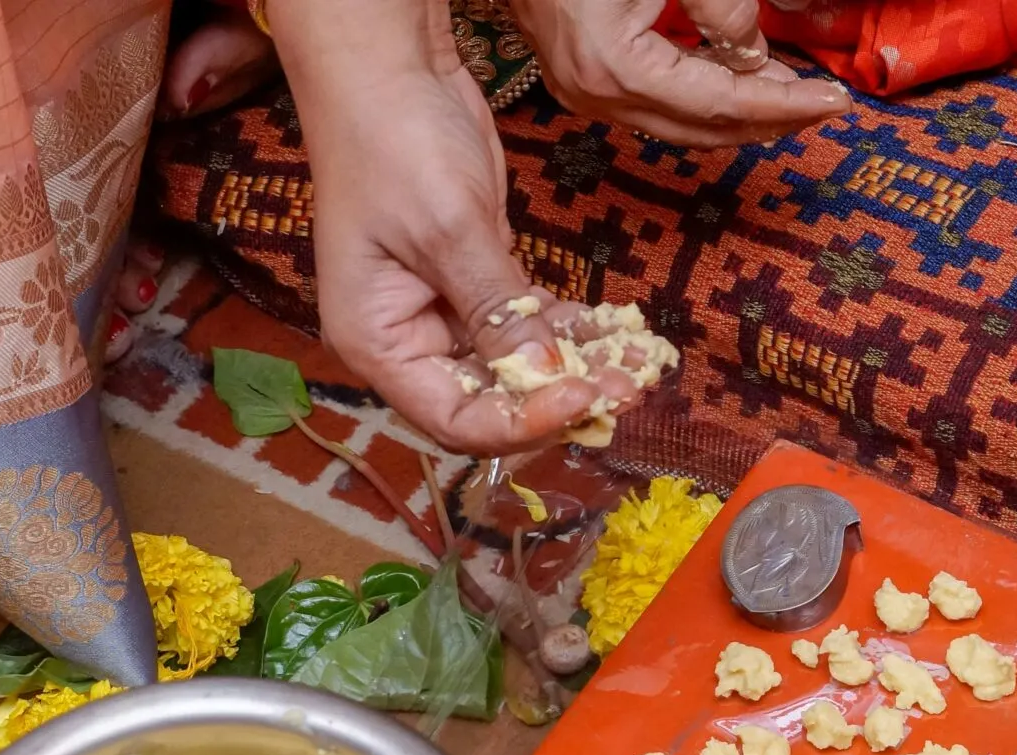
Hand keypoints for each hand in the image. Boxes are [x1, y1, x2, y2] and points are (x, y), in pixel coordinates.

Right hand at [278, 9, 629, 453]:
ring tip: (639, 364)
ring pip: (519, 367)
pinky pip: (529, 325)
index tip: (582, 399)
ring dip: (579, 368)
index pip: (456, 420)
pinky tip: (619, 332)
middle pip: (492, 403)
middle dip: (560, 400)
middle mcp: (408, 341)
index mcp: (377, 344)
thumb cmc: (392, 142)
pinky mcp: (479, 282)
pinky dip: (572, 332)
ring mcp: (445, 312)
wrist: (389, 69)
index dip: (522, 424)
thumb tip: (548, 378)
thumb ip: (497, 310)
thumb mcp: (448, 230)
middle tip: (627, 391)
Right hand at [511, 0, 850, 145]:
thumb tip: (754, 50)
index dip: (785, 103)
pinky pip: (660, 105)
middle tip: (824, 106)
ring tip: (793, 94)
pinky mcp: (581, 79)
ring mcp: (583, 92)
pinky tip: (739, 78)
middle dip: (771, 120)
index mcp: (613, 66)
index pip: (722, 102)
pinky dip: (706, 99)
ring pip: (683, 124)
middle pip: (705, 129)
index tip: (834, 100)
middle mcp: (594, 93)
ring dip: (742, 113)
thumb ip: (716, 4)